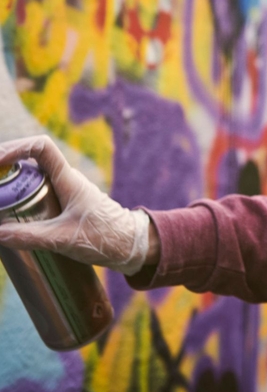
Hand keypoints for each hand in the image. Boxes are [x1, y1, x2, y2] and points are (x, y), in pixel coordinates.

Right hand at [0, 135, 150, 274]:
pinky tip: (8, 209)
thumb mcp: (63, 238)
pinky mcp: (65, 204)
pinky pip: (38, 192)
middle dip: (5, 163)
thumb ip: (29, 236)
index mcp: (68, 179)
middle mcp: (66, 179)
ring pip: (33, 176)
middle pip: (31, 160)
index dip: (17, 147)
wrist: (130, 244)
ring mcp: (65, 190)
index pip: (42, 147)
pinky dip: (20, 195)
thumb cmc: (104, 236)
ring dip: (11, 180)